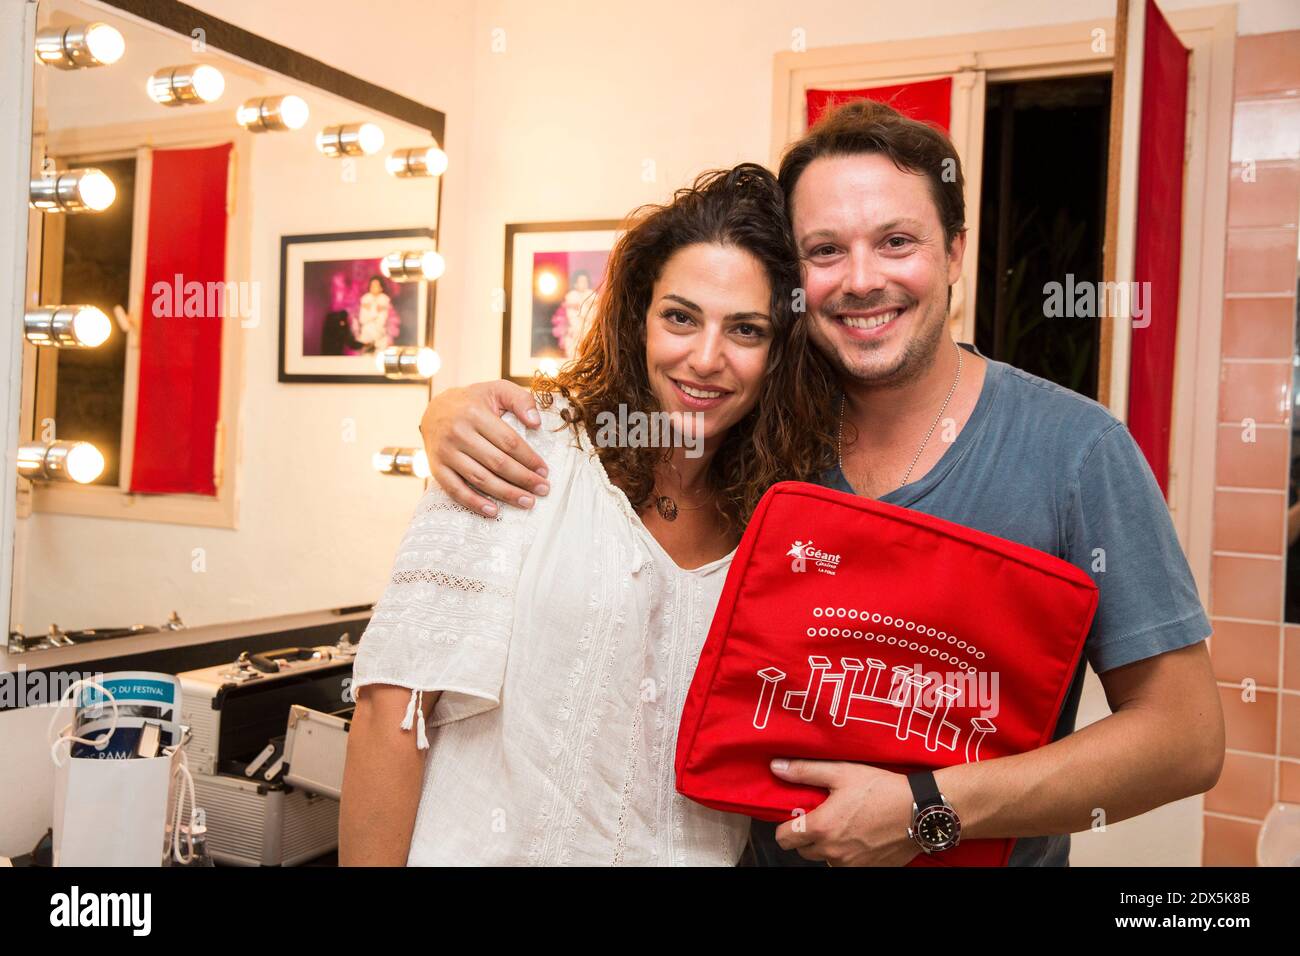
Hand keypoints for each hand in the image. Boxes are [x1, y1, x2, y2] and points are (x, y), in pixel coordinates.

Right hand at [419, 380, 550, 515]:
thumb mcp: (497, 389)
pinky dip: (474, 503)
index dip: (529, 458)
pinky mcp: (436, 468)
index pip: (508, 442)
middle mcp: (458, 433)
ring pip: (479, 478)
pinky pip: (455, 490)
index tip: (545, 471)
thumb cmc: (473, 401)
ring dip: (506, 493)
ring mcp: (445, 452)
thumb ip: (521, 400)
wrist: (434, 409)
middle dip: (523, 479)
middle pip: (497, 462)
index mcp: (475, 413)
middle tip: (543, 489)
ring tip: (527, 502)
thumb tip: (536, 423)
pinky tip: (493, 511)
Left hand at [771, 759, 919, 865]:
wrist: (919, 811)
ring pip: (825, 858)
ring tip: (844, 824)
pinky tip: (860, 834)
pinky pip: (847, 864)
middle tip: (823, 815)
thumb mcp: (841, 772)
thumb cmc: (881, 789)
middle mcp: (832, 851)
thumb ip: (806, 771)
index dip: (786, 826)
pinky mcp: (868, 870)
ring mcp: (851, 864)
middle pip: (803, 850)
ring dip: (828, 845)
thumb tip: (777, 767)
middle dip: (807, 835)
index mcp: (822, 828)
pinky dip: (848, 853)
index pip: (784, 838)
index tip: (798, 815)